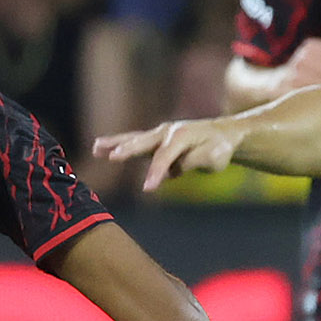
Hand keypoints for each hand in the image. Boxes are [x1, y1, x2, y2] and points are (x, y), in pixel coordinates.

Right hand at [94, 116, 248, 191]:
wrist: (223, 135)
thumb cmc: (220, 148)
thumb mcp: (216, 157)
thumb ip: (196, 161)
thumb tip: (176, 167)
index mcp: (182, 136)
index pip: (165, 158)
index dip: (156, 173)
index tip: (147, 189)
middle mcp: (167, 132)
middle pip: (145, 143)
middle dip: (129, 150)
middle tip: (113, 157)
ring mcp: (160, 134)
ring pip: (135, 139)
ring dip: (116, 144)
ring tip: (97, 148)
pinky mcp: (155, 140)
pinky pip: (134, 142)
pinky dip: (119, 144)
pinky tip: (101, 148)